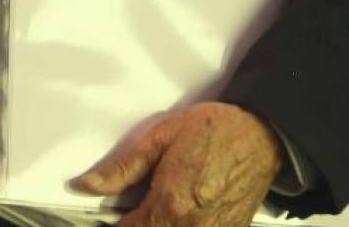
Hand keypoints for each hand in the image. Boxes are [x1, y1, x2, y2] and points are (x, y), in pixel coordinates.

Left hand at [70, 102, 281, 226]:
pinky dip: (181, 225)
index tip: (109, 217)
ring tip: (154, 211)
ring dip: (158, 225)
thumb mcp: (159, 138)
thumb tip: (88, 184)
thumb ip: (122, 168)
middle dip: (138, 224)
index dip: (113, 225)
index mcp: (170, 205)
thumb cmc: (214, 131)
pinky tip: (177, 214)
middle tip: (133, 211)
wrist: (261, 134)